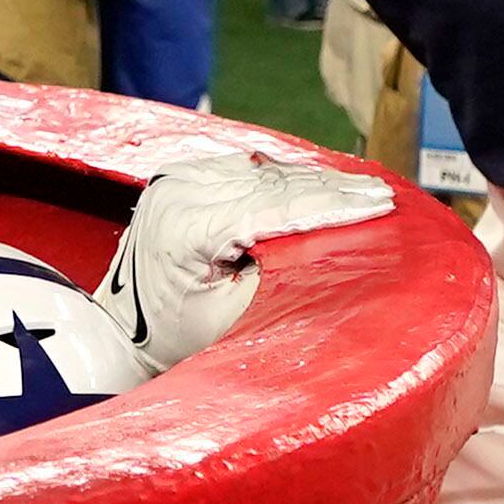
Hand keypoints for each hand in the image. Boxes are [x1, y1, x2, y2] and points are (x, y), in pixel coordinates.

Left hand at [98, 154, 388, 370]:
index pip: (275, 206)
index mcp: (186, 226)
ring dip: (312, 179)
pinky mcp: (181, 176)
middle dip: (331, 188)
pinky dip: (283, 177)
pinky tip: (319, 183)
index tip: (379, 203)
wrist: (121, 330)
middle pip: (272, 182)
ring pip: (262, 170)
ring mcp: (176, 179)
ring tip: (361, 188)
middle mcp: (177, 191)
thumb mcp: (234, 314)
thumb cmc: (177, 335)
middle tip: (382, 193)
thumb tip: (333, 243)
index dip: (331, 205)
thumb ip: (280, 274)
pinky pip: (245, 169)